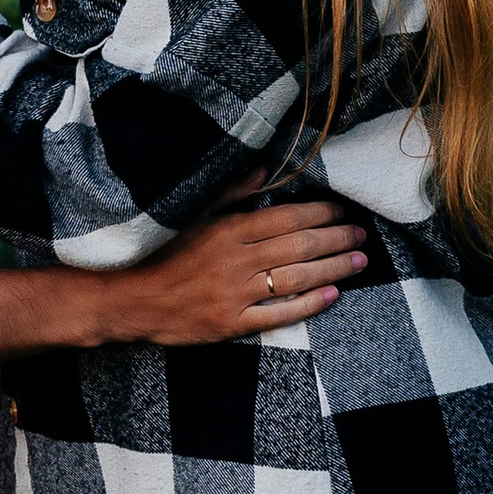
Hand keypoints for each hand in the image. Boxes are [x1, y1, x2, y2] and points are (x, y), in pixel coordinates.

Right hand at [102, 199, 369, 345]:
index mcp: (229, 229)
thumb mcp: (193, 214)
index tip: (342, 210)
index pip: (286, 217)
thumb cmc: (162, 251)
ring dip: (332, 269)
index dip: (320, 213)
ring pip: (296, 279)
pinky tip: (332, 296)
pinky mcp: (232, 323)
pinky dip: (308, 305)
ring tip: (358, 262)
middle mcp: (237, 260)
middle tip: (361, 235)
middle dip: (335, 239)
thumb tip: (265, 169)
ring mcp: (236, 294)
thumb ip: (231, 192)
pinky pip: (279, 314)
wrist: (131, 298)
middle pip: (298, 246)